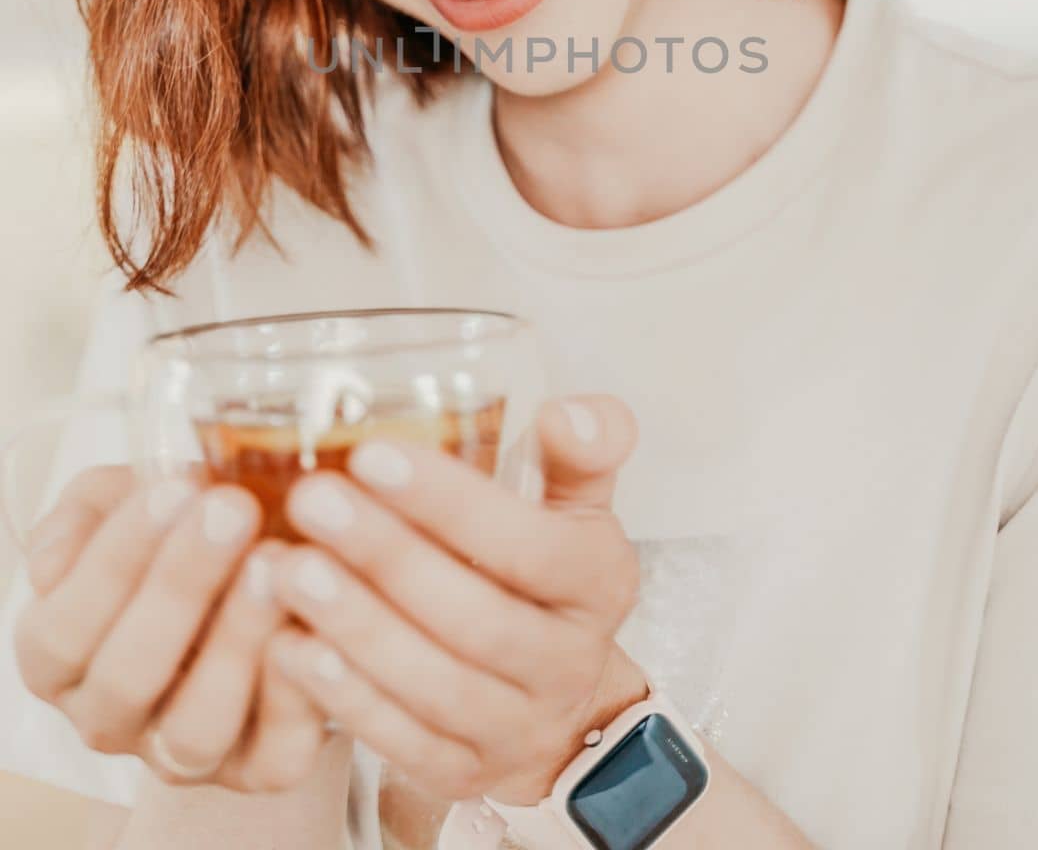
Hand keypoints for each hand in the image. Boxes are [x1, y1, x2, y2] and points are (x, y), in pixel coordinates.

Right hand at [14, 463, 329, 791]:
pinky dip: (297, 693)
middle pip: (127, 679)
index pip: (63, 629)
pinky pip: (276, 758)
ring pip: (197, 727)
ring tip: (275, 559)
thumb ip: (87, 511)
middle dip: (181, 586)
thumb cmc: (179, 528)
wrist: (257, 566)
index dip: (116, 558)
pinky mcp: (258, 770)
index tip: (175, 487)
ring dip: (237, 639)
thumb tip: (58, 559)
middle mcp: (109, 718)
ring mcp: (182, 753)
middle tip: (233, 508)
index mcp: (58, 657)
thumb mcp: (124, 499)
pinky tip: (313, 623)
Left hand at [264, 393, 649, 807]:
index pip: (533, 544)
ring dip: (357, 627)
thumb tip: (564, 414)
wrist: (558, 691)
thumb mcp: (573, 499)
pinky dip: (345, 697)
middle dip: (387, 558)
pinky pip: (404, 743)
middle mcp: (568, 660)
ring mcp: (519, 726)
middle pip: (478, 619)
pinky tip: (290, 646)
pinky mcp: (464, 774)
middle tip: (313, 500)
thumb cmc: (544, 567)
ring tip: (289, 568)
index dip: (452, 504)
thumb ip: (576, 446)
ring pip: (437, 687)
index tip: (372, 455)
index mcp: (599, 580)